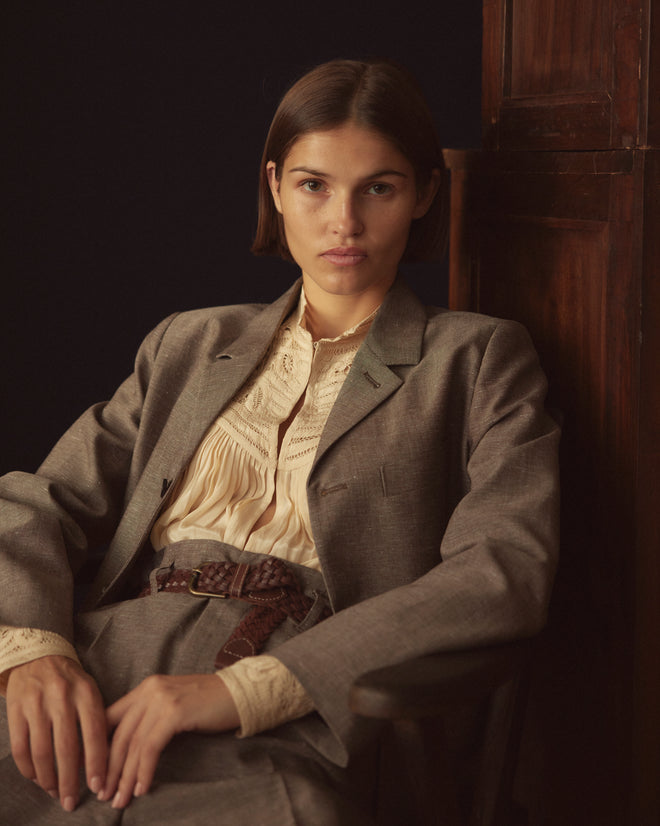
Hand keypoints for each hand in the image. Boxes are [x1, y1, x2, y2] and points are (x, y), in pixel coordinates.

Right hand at [6, 655, 107, 811]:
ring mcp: (36, 703)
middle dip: (70, 780)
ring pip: (41, 751)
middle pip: (66, 747)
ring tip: (54, 792)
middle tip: (71, 801)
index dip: (96, 763)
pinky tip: (37, 778)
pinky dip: (28, 768)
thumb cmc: (70, 680)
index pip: (94, 733)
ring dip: (48, 778)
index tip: (98, 786)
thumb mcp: (90, 690)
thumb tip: (103, 760)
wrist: (39, 654)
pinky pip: (20, 747)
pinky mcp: (16, 710)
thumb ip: (96, 719)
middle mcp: (62, 697)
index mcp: (86, 692)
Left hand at [101, 673, 238, 808]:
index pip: (111, 719)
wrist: (239, 694)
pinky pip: (151, 747)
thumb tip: (126, 752)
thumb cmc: (209, 705)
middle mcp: (150, 690)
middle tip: (104, 795)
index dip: (99, 750)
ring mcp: (162, 699)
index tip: (95, 776)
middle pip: (120, 735)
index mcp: (146, 687)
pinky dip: (144, 771)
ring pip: (134, 744)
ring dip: (125, 776)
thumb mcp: (173, 706)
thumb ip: (150, 719)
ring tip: (120, 799)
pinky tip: (142, 788)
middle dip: (109, 769)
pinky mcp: (175, 712)